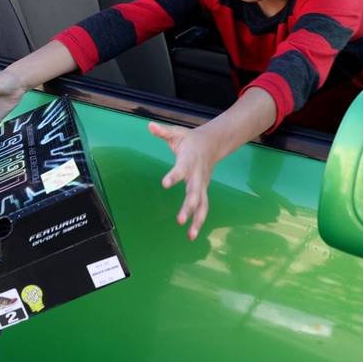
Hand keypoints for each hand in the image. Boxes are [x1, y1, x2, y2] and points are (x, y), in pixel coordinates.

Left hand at [149, 122, 217, 240]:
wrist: (213, 143)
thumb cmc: (190, 140)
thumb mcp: (176, 133)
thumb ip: (163, 132)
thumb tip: (149, 126)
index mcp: (188, 161)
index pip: (181, 170)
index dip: (174, 177)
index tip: (165, 184)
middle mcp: (197, 176)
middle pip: (195, 193)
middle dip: (188, 207)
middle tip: (180, 220)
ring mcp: (202, 185)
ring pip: (202, 205)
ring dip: (197, 220)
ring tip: (190, 236)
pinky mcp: (203, 191)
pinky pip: (203, 208)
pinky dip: (199, 221)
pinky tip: (192, 234)